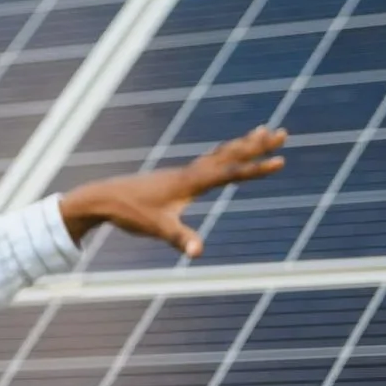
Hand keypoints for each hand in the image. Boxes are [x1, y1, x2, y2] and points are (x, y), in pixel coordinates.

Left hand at [59, 126, 287, 256]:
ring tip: (262, 131)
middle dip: (257, 145)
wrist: (103, 197)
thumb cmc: (130, 213)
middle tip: (282, 132)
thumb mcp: (158, 229)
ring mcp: (183, 172)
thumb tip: (197, 253)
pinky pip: (208, 160)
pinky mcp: (176, 176)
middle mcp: (190, 172)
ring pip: (220, 153)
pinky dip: (223, 153)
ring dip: (242, 144)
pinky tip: (226, 154)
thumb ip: (180, 239)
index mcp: (191, 182)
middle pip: (230, 154)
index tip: (281, 161)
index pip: (231, 172)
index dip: (256, 168)